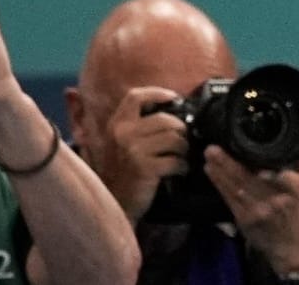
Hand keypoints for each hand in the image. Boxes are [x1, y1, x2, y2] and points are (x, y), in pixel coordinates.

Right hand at [99, 87, 191, 220]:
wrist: (114, 204)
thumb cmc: (123, 171)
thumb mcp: (122, 143)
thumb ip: (138, 125)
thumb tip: (171, 107)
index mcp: (117, 125)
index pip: (135, 96)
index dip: (157, 93)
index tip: (174, 98)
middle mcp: (123, 134)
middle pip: (166, 119)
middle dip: (181, 130)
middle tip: (183, 141)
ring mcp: (133, 151)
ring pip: (175, 138)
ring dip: (184, 148)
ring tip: (181, 156)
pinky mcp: (145, 168)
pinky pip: (176, 160)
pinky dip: (182, 166)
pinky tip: (179, 170)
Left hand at [204, 148, 298, 276]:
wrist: (291, 242)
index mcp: (295, 191)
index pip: (284, 179)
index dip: (268, 172)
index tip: (253, 156)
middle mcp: (274, 201)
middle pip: (250, 180)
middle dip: (230, 164)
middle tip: (214, 149)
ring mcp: (257, 211)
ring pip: (236, 188)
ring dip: (220, 172)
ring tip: (209, 156)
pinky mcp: (244, 218)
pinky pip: (229, 199)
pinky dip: (219, 184)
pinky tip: (211, 171)